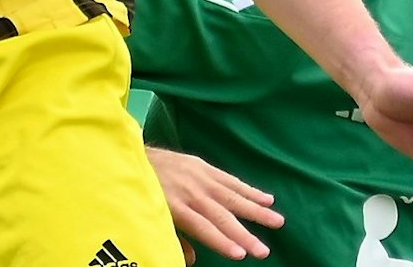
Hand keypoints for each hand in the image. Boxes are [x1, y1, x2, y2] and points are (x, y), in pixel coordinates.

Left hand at [148, 147, 281, 261]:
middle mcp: (190, 192)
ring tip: (277, 222)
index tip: (239, 254)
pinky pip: (230, 180)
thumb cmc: (145, 192)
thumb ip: (174, 237)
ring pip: (232, 196)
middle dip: (243, 235)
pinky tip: (267, 199)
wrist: (135, 155)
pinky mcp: (203, 166)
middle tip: (263, 251)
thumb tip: (190, 259)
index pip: (203, 228)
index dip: (222, 242)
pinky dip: (249, 190)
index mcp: (175, 207)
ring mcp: (199, 177)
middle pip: (221, 217)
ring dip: (256, 211)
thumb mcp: (153, 216)